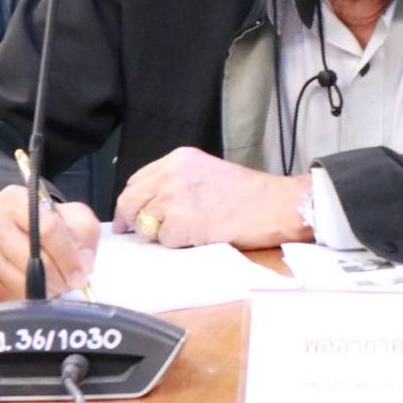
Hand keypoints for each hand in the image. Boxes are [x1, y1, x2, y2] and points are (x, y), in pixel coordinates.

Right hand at [0, 184, 100, 301]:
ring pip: (19, 280)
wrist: (17, 229)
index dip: (68, 256)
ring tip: (58, 286)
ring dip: (45, 290)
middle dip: (58, 276)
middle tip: (71, 283)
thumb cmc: (48, 221)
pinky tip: (38, 291)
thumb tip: (83, 265)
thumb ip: (83, 234)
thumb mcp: (72, 216)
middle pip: (31, 258)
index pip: (47, 230)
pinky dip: (27, 298)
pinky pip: (6, 295)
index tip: (81, 273)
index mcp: (15, 199)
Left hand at [114, 147, 311, 248]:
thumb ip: (177, 181)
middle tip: (132, 233)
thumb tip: (150, 205)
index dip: (132, 200)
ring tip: (189, 230)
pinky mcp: (180, 223)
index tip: (131, 214)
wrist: (273, 205)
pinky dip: (178, 244)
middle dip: (129, 219)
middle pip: (130, 201)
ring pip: (145, 223)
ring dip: (160, 233)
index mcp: (178, 158)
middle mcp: (171, 174)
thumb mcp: (206, 171)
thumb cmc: (248, 194)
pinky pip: (164, 241)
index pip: (137, 180)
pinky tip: (200, 236)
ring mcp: (174, 198)